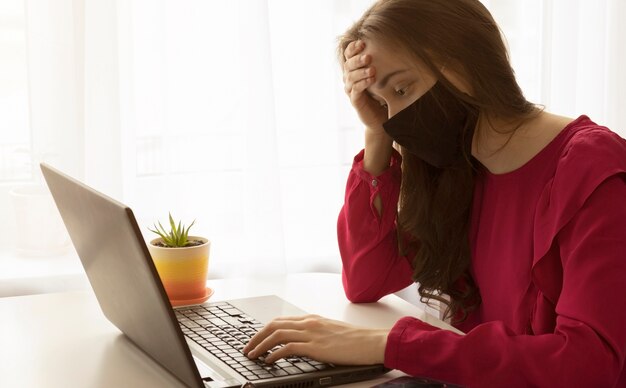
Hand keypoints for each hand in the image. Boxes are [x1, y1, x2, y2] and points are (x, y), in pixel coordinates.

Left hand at [242, 314, 388, 364]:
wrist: (371, 341)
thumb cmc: (355, 340)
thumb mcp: (331, 332)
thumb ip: (315, 334)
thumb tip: (302, 343)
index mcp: (312, 319)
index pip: (281, 321)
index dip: (264, 330)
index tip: (256, 339)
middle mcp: (309, 323)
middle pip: (274, 325)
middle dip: (257, 336)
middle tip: (248, 348)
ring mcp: (311, 334)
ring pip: (277, 334)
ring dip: (261, 345)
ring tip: (252, 355)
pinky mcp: (315, 346)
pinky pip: (287, 348)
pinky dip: (274, 353)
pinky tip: (269, 360)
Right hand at [342, 40, 387, 132]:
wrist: (383, 117)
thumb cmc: (385, 94)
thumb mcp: (385, 76)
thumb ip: (385, 63)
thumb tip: (398, 45)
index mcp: (355, 69)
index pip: (349, 55)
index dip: (353, 48)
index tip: (363, 43)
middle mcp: (350, 78)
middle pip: (348, 65)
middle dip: (358, 59)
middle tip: (369, 57)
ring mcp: (351, 90)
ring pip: (350, 77)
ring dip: (361, 72)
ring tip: (373, 69)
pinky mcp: (355, 101)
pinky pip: (355, 90)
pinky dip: (362, 84)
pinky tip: (371, 80)